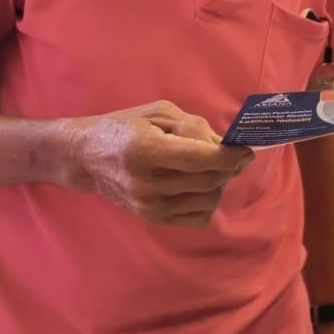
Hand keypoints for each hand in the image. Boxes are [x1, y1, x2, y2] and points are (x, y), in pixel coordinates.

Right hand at [66, 100, 252, 228]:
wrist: (87, 157)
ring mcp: (148, 206)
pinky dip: (207, 202)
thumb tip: (226, 147)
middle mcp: (146, 183)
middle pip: (208, 181)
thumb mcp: (159, 114)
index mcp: (146, 151)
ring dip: (218, 184)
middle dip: (228, 167)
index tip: (245, 149)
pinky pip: (197, 218)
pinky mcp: (152, 219)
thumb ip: (194, 127)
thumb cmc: (126, 127)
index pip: (201, 160)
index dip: (230, 156)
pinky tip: (198, 186)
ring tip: (211, 168)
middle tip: (231, 155)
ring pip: (207, 201)